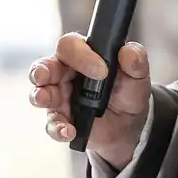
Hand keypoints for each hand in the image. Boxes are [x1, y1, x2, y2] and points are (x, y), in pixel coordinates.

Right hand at [27, 35, 150, 169]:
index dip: (81, 55)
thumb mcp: (137, 75)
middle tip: (44, 76)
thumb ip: (135, 61)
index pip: (70, 46)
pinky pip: (52, 124)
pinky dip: (57, 128)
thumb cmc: (127, 92)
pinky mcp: (61, 119)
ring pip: (39, 93)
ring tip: (45, 99)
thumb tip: (128, 52)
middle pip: (44, 66)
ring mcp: (60, 97)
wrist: (130, 123)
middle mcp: (64, 73)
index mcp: (81, 55)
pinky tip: (69, 131)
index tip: (101, 71)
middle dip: (41, 70)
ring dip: (39, 96)